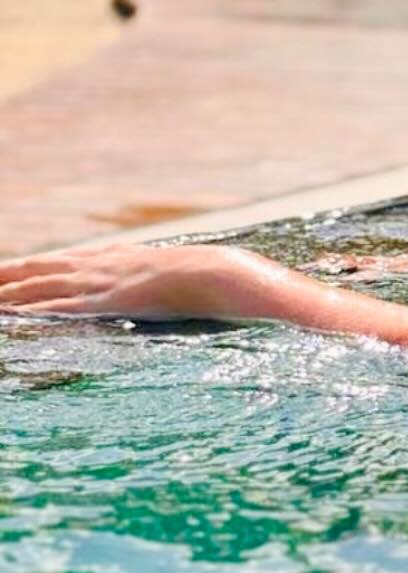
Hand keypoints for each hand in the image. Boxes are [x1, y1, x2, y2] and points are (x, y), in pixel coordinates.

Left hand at [0, 242, 295, 323]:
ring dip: (9, 292)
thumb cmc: (212, 279)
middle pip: (44, 268)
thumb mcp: (184, 279)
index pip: (67, 261)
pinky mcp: (107, 300)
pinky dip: (28, 309)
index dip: (37, 266)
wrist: (220, 273)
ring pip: (42, 286)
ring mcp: (103, 282)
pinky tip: (7, 313)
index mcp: (119, 259)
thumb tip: (170, 294)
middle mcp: (103, 266)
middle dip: (10, 273)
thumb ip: (167, 285)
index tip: (12, 269)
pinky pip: (58, 306)